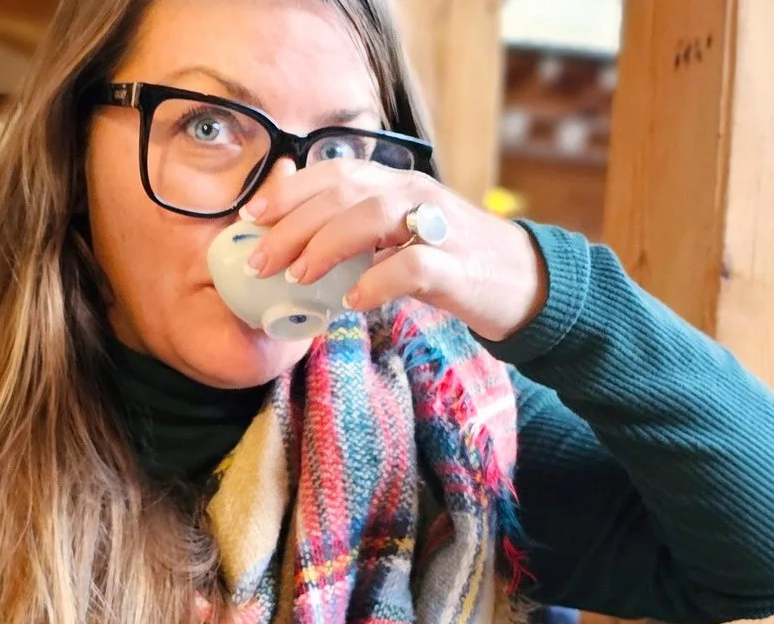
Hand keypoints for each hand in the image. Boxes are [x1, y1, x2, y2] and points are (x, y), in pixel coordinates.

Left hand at [241, 160, 547, 341]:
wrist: (523, 283)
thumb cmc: (452, 260)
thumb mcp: (401, 235)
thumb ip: (358, 230)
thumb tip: (296, 244)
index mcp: (397, 182)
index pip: (334, 172)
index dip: (288, 190)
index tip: (250, 215)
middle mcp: (415, 194)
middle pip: (343, 193)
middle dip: (292, 225)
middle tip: (260, 261)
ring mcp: (439, 227)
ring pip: (372, 217)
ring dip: (326, 246)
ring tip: (297, 277)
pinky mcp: (458, 268)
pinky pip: (411, 267)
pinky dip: (375, 283)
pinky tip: (351, 303)